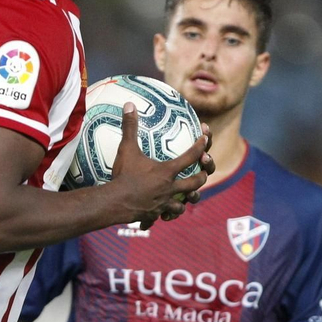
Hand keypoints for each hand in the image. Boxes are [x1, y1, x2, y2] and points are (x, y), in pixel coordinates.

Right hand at [107, 106, 210, 225]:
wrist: (116, 202)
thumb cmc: (123, 175)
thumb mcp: (126, 149)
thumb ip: (130, 127)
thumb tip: (129, 105)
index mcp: (167, 171)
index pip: (190, 156)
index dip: (200, 146)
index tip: (205, 138)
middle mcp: (170, 188)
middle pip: (195, 183)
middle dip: (202, 176)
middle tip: (203, 172)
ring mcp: (164, 203)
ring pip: (183, 204)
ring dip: (187, 199)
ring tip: (187, 196)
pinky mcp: (155, 214)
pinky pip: (164, 216)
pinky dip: (166, 215)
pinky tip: (164, 215)